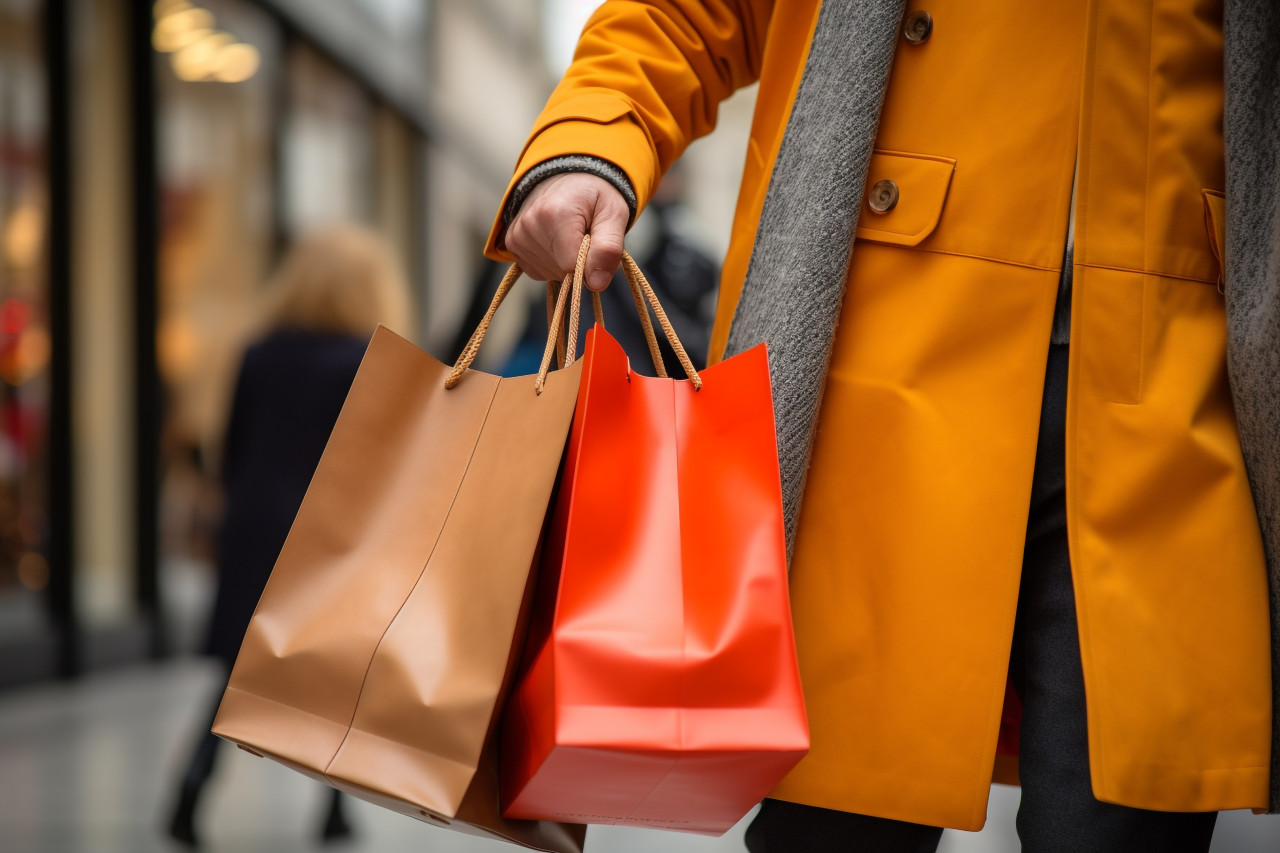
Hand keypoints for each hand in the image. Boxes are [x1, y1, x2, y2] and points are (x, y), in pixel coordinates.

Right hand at [503, 172, 627, 290]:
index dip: (590, 262)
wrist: (568, 177)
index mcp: (555, 215)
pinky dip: (551, 262)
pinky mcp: (512, 243)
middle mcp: (529, 225)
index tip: (595, 241)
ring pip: (549, 273)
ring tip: (569, 234)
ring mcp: (516, 235)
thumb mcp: (614, 214)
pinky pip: (537, 271)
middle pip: (561, 272)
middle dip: (578, 261)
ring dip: (564, 262)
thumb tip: (597, 284)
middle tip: (584, 234)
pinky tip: (556, 241)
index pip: (573, 266)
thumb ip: (609, 249)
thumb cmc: (594, 195)